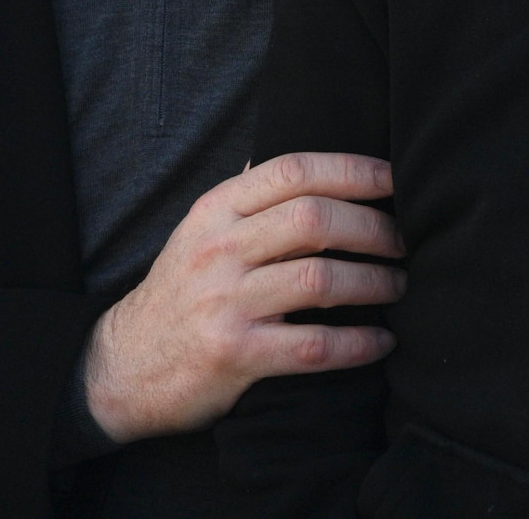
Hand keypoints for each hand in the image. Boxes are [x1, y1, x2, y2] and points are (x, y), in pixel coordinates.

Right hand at [83, 152, 405, 442]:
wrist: (125, 366)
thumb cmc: (181, 291)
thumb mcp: (201, 229)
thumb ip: (249, 196)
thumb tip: (305, 162)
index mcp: (216, 209)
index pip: (292, 170)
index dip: (351, 169)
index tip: (393, 178)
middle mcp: (220, 248)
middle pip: (314, 218)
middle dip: (373, 226)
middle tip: (404, 240)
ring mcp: (226, 302)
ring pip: (319, 278)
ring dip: (374, 282)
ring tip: (399, 285)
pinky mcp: (235, 355)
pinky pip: (313, 347)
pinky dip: (357, 343)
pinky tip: (380, 341)